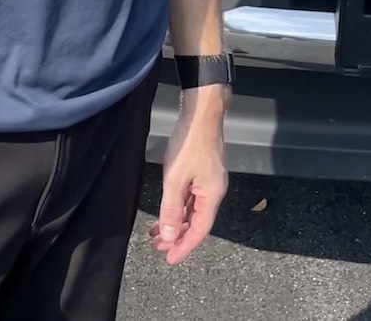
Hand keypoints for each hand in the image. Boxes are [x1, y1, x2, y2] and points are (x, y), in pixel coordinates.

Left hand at [150, 88, 228, 265]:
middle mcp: (214, 190)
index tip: (169, 258)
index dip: (184, 246)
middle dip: (177, 235)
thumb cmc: (190, 143)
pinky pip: (192, 197)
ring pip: (192, 209)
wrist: (201, 112)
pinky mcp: (203, 171)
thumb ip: (171, 209)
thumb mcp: (175, 179)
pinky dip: (179, 207)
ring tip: (156, 232)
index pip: (199, 230)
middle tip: (157, 246)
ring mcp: (209, 180)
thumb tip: (168, 236)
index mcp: (212, 195)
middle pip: (196, 221)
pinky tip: (166, 209)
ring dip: (175, 221)